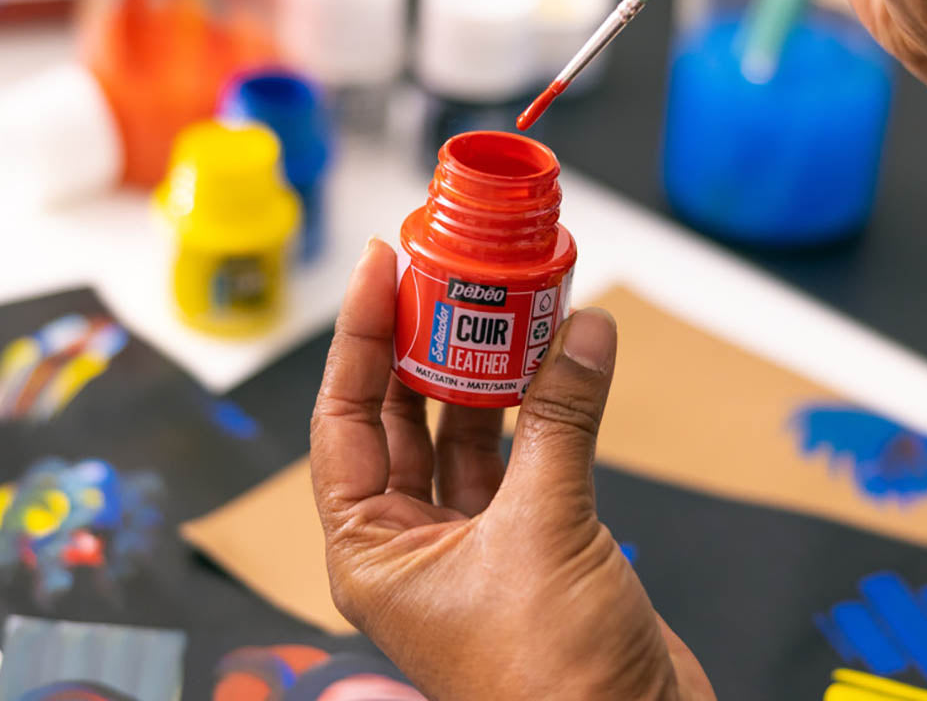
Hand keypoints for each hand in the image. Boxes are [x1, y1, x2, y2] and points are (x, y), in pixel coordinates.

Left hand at [310, 240, 714, 700]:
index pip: (343, 417)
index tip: (381, 267)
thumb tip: (583, 332)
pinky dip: (539, 405)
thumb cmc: (553, 683)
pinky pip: (522, 451)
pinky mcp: (530, 540)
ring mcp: (472, 540)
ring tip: (503, 302)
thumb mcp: (545, 530)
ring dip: (486, 368)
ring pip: (465, 429)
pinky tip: (558, 359)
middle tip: (445, 273)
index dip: (358, 335)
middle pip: (401, 414)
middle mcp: (411, 542)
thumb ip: (561, 421)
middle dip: (423, 340)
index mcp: (372, 551)